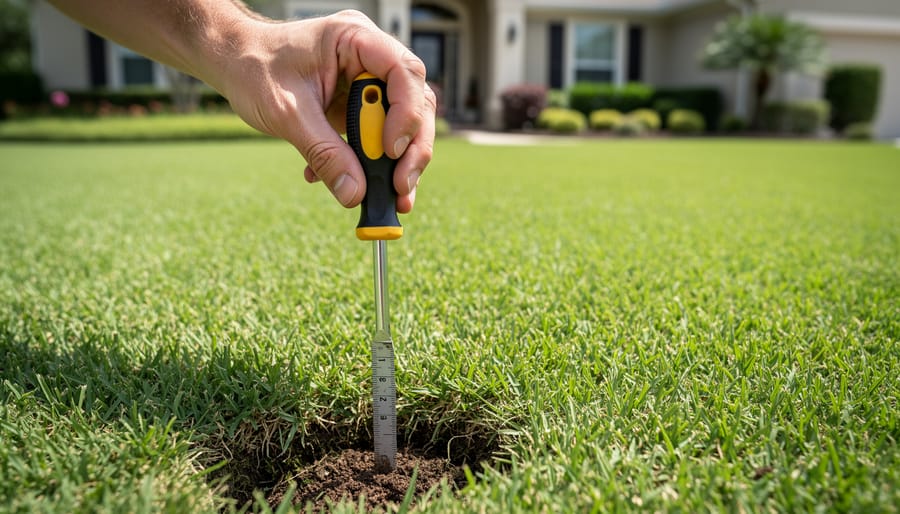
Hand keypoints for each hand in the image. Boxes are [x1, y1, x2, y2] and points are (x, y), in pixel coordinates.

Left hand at [219, 10, 434, 212]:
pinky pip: (379, 136)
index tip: (392, 152)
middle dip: (412, 147)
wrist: (232, 63)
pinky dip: (371, 164)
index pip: (404, 73)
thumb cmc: (253, 68)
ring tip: (390, 194)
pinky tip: (348, 180)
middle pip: (415, 101)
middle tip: (401, 185)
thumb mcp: (286, 112)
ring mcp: (366, 81)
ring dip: (399, 162)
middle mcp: (370, 57)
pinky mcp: (359, 105)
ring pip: (404, 122)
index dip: (407, 114)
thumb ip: (323, 152)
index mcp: (356, 39)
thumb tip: (355, 193)